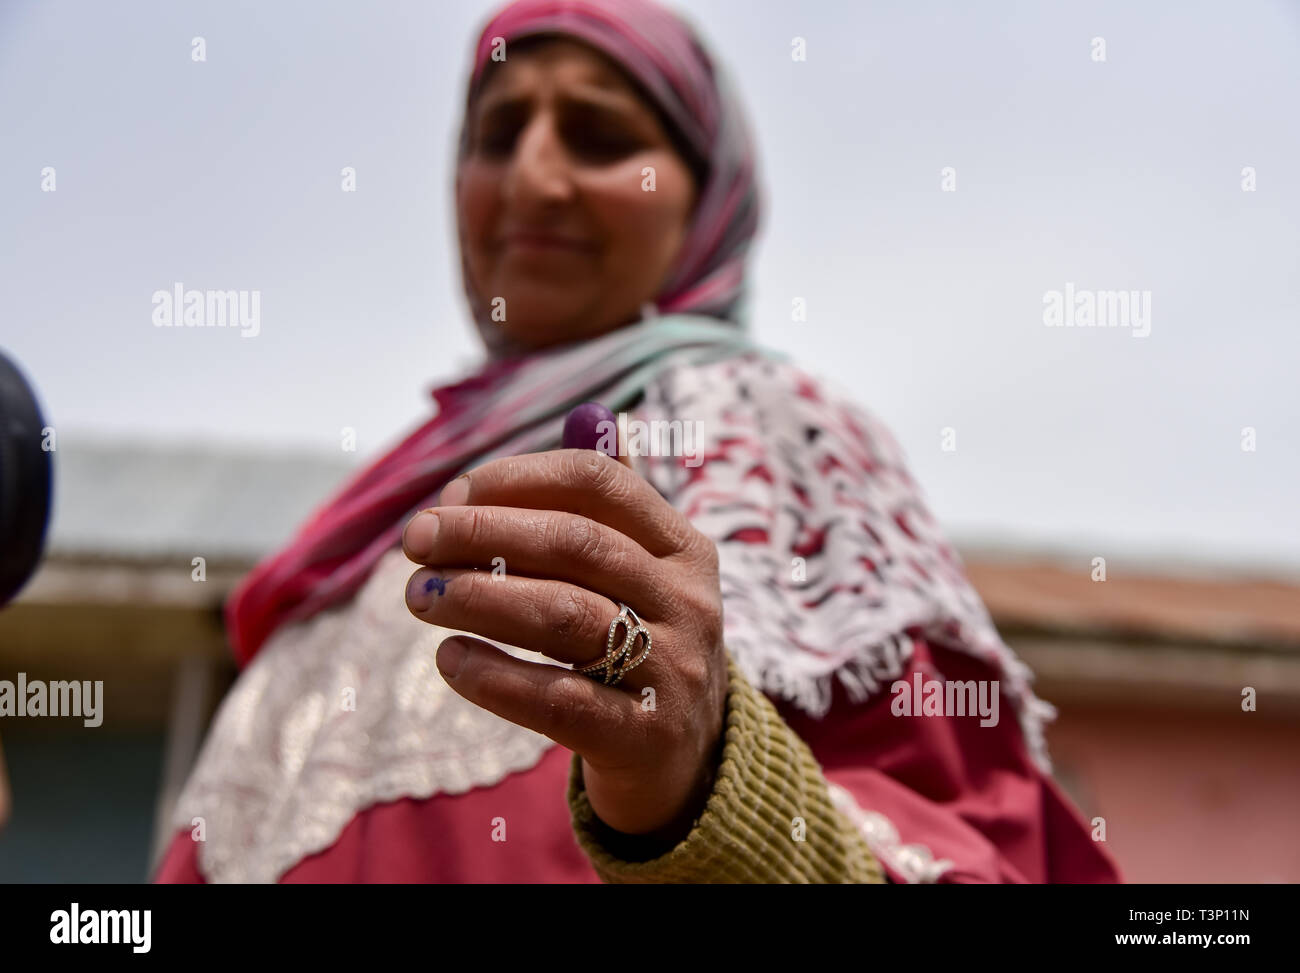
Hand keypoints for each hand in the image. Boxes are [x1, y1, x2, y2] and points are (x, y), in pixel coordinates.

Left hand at [401, 448, 728, 844]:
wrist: (687, 761)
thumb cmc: (643, 647)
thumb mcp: (645, 574)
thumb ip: (613, 507)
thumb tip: (588, 415)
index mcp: (684, 548)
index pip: (597, 483)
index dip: (517, 479)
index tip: (453, 493)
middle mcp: (689, 603)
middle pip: (575, 545)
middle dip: (482, 534)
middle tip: (416, 541)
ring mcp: (672, 671)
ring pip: (563, 616)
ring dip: (477, 599)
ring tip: (418, 596)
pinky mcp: (642, 737)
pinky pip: (556, 700)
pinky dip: (493, 676)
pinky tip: (449, 660)